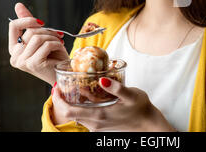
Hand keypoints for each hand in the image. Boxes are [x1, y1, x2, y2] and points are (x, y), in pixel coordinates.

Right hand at [8, 2, 68, 84]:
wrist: (64, 72)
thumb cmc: (53, 55)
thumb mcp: (40, 36)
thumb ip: (28, 23)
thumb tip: (18, 5)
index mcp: (14, 49)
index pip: (13, 26)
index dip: (28, 20)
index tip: (41, 22)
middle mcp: (15, 57)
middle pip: (30, 31)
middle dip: (47, 31)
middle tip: (57, 36)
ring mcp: (23, 62)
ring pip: (37, 37)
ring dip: (52, 37)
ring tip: (58, 43)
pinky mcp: (33, 64)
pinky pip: (46, 44)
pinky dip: (56, 44)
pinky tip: (60, 49)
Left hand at [51, 78, 176, 131]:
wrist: (149, 126)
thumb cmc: (141, 109)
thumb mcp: (131, 95)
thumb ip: (116, 88)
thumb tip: (102, 80)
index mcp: (99, 115)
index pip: (69, 110)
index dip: (59, 100)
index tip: (56, 88)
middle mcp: (95, 123)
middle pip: (69, 114)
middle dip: (61, 100)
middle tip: (60, 86)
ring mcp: (97, 126)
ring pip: (76, 116)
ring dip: (70, 103)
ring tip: (70, 88)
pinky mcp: (101, 126)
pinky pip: (84, 117)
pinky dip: (79, 107)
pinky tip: (84, 97)